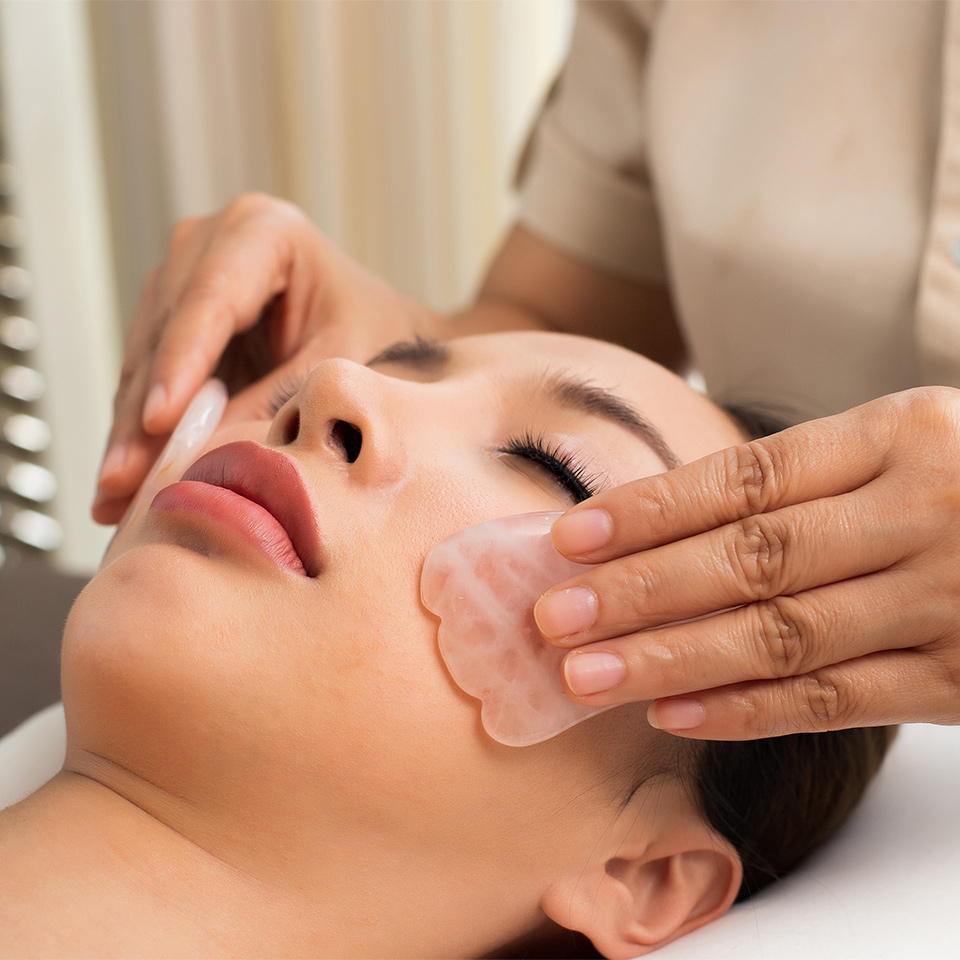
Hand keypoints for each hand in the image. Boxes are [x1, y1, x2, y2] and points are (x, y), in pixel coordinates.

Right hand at [93, 193, 440, 523]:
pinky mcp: (176, 320)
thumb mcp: (344, 363)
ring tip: (116, 493)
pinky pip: (149, 377)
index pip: (211, 300)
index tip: (160, 422)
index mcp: (264, 230)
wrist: (387, 336)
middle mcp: (212, 244)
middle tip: (122, 478)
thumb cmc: (379, 337)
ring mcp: (186, 278)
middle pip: (165, 332)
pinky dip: (140, 429)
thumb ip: (282, 398)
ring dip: (130, 430)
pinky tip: (128, 479)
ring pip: (144, 359)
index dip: (181, 364)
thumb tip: (213, 450)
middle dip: (143, 412)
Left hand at [534, 388, 959, 738]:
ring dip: (673, 658)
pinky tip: (673, 713)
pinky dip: (749, 711)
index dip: (651, 510)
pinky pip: (839, 700)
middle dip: (641, 590)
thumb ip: (805, 475)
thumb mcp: (908, 440)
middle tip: (552, 616)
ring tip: (587, 674)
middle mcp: (925, 512)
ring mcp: (950, 601)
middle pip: (753, 557)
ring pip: (783, 635)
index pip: (748, 478)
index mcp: (903, 434)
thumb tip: (658, 516)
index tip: (569, 537)